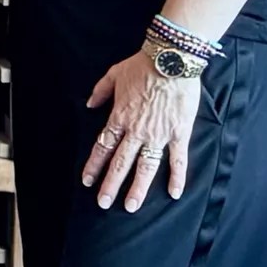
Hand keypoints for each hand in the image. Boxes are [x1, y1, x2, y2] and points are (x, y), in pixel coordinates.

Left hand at [83, 46, 200, 211]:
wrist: (170, 61)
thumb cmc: (142, 66)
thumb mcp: (113, 75)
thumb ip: (100, 92)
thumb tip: (88, 105)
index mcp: (119, 118)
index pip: (103, 147)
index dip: (94, 165)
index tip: (87, 181)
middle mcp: (136, 131)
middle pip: (121, 162)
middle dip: (111, 184)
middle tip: (103, 203)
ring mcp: (158, 134)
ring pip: (146, 166)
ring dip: (138, 188)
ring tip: (131, 206)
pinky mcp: (179, 133)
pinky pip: (178, 159)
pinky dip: (177, 177)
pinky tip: (174, 193)